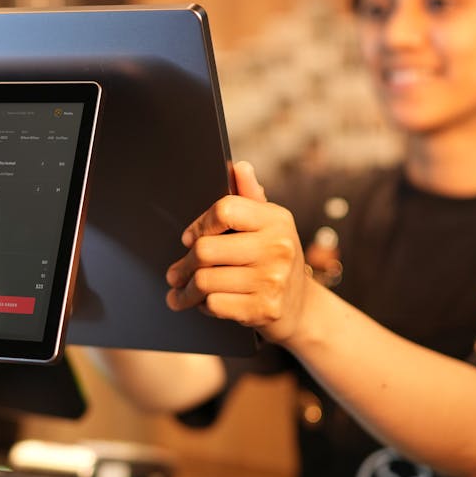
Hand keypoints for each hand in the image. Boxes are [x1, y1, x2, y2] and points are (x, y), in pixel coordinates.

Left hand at [165, 161, 309, 342]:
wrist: (301, 305)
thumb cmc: (275, 258)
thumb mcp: (269, 224)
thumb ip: (249, 196)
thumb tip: (239, 168)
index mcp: (276, 220)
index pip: (224, 210)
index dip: (199, 225)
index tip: (189, 239)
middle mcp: (277, 248)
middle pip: (205, 251)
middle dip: (183, 265)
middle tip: (174, 273)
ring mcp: (272, 280)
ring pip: (205, 281)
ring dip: (186, 291)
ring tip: (182, 292)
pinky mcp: (264, 309)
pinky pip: (215, 304)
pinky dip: (204, 305)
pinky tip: (207, 303)